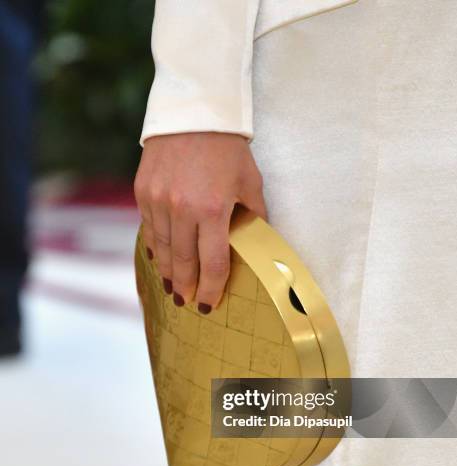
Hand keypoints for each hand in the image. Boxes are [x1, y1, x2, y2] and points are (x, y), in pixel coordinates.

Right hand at [134, 132, 266, 311]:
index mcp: (212, 210)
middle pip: (183, 262)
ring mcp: (157, 200)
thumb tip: (256, 243)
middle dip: (187, 287)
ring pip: (161, 249)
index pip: (211, 263)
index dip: (211, 289)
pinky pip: (148, 228)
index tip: (209, 304)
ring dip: (168, 272)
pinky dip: (155, 247)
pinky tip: (160, 259)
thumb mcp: (251, 183)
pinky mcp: (143, 191)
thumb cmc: (228, 149)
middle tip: (187, 303)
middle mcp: (181, 209)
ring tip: (172, 288)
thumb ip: (253, 217)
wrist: (194, 112)